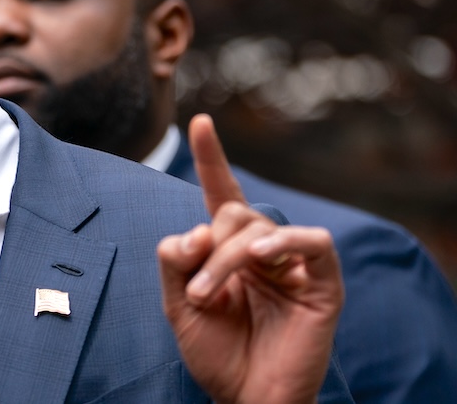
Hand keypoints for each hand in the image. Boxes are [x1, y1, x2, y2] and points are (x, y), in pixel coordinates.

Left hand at [157, 114, 343, 403]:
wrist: (245, 398)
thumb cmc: (215, 352)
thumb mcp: (177, 303)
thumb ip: (175, 259)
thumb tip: (195, 229)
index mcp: (228, 249)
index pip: (221, 194)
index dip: (212, 158)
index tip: (199, 121)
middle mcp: (262, 249)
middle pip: (231, 216)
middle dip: (206, 251)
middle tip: (197, 293)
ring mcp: (293, 264)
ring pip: (257, 229)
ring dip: (226, 260)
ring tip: (209, 296)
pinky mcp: (323, 283)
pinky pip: (312, 242)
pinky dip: (285, 241)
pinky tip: (262, 257)